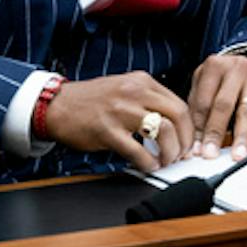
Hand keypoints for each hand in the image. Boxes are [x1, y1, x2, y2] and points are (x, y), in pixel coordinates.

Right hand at [42, 73, 194, 172]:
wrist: (57, 105)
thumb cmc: (91, 101)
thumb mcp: (124, 88)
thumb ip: (148, 101)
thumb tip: (173, 125)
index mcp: (142, 81)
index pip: (179, 104)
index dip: (188, 128)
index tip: (188, 142)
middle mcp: (134, 92)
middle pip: (178, 116)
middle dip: (184, 141)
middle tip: (181, 154)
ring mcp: (121, 110)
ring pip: (163, 131)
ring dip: (169, 152)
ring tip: (164, 160)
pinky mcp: (107, 130)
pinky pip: (138, 151)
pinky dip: (148, 162)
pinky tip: (147, 165)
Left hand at [186, 52, 246, 159]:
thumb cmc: (221, 79)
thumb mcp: (204, 84)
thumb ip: (198, 110)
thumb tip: (196, 143)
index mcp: (215, 66)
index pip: (204, 101)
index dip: (198, 127)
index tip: (196, 148)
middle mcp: (237, 70)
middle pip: (225, 104)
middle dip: (217, 132)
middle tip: (211, 152)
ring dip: (243, 136)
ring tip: (238, 154)